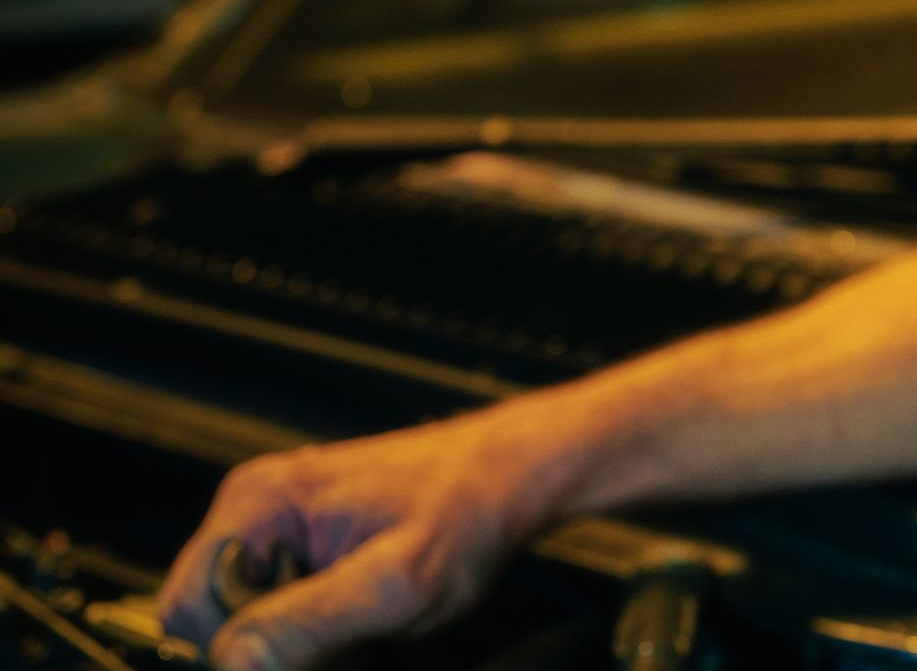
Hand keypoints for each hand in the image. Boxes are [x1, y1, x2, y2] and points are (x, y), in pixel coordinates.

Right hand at [157, 406, 562, 669]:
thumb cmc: (470, 511)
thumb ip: (309, 623)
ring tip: (371, 632)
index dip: (241, 650)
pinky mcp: (310, 543)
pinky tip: (371, 624)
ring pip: (258, 621)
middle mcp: (257, 508)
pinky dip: (325, 630)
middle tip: (355, 644)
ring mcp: (282, 524)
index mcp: (258, 503)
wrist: (517, 475)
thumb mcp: (396, 584)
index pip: (188, 609)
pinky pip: (289, 607)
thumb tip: (230, 663)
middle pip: (221, 618)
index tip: (315, 652)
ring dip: (307, 645)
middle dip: (281, 649)